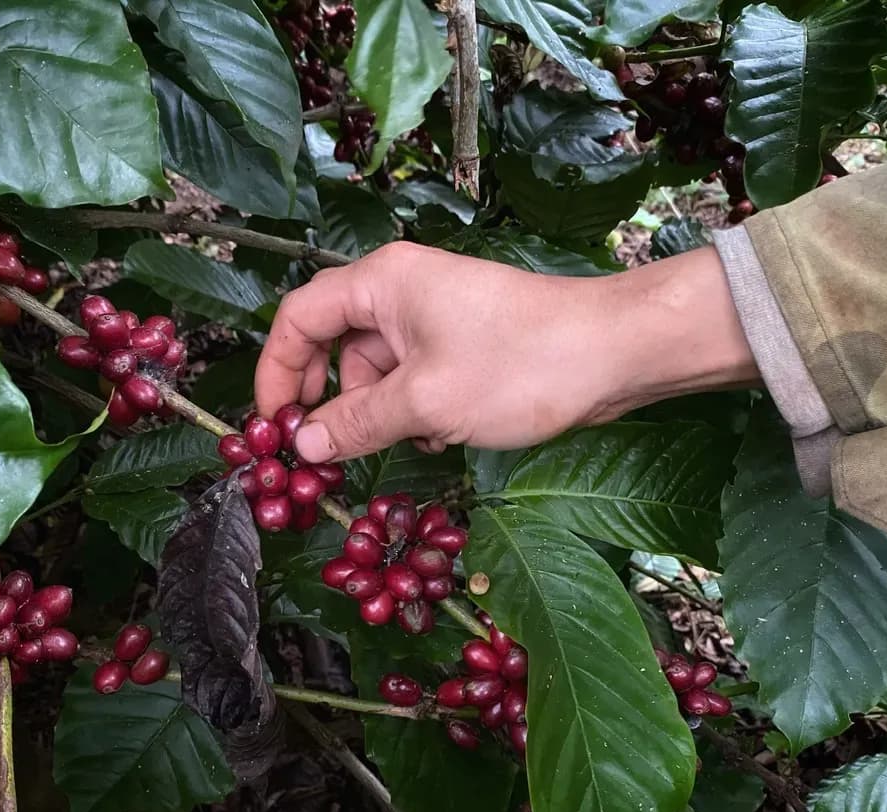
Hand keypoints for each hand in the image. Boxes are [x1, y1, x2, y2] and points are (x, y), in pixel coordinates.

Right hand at [254, 241, 756, 462]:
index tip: (272, 427)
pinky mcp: (464, 344)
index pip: (299, 318)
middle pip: (335, 345)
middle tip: (325, 453)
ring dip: (380, 413)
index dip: (276, 372)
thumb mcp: (426, 402)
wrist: (614, 353)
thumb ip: (357, 424)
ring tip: (405, 445)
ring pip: (378, 369)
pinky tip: (439, 438)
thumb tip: (304, 447)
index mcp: (381, 283)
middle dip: (332, 401)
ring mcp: (436, 317)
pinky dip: (415, 410)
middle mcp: (401, 291)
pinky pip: (415, 378)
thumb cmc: (519, 364)